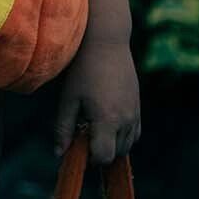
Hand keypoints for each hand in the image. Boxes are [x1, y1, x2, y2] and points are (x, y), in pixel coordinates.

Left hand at [53, 37, 140, 163]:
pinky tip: (107, 120)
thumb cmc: (83, 69)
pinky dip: (123, 135)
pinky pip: (135, 132)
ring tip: (94, 124)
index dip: (89, 157)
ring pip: (128, 145)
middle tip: (84, 133)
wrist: (106, 42)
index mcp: (107, 119)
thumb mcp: (68, 98)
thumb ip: (63, 128)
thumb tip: (59, 155)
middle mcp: (125, 119)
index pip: (103, 157)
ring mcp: (135, 113)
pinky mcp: (138, 106)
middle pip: (117, 155)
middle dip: (100, 151)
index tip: (78, 143)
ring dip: (112, 144)